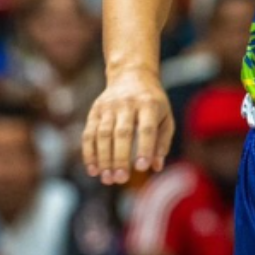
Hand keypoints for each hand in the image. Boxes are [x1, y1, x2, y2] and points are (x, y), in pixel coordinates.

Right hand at [82, 69, 173, 185]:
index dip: (145, 148)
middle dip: (120, 158)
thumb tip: (156, 166)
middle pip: (122, 133)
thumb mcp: (165, 117)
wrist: (132, 75)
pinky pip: (89, 133)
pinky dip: (89, 153)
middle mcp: (128, 103)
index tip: (141, 167)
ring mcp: (109, 106)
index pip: (147, 128)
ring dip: (103, 159)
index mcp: (149, 104)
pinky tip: (93, 170)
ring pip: (103, 134)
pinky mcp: (95, 110)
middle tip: (120, 179)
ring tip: (107, 179)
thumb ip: (162, 142)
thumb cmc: (153, 103)